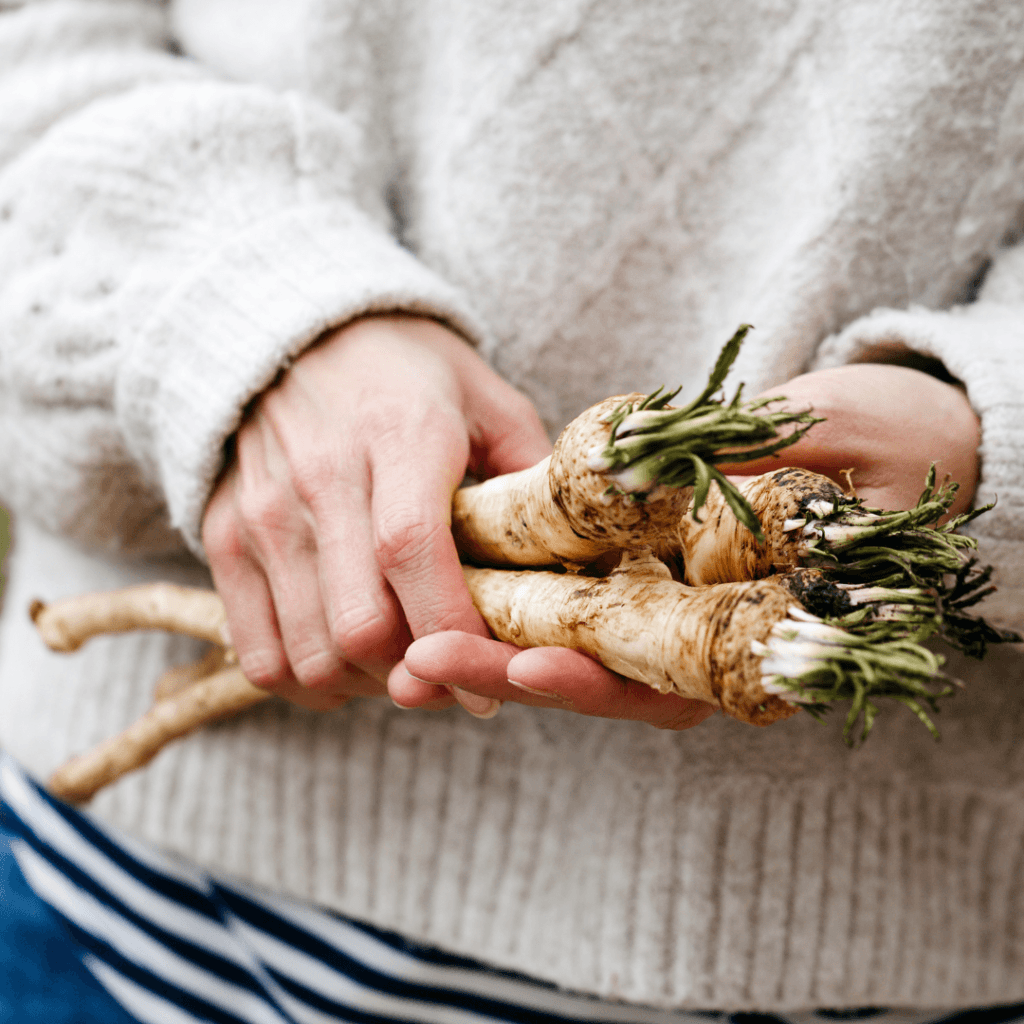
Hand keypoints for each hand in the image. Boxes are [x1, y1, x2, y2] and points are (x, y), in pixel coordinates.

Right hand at [201, 314, 550, 710]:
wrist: (295, 332)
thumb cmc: (408, 371)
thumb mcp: (486, 397)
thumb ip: (530, 474)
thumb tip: (580, 558)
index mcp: (399, 436)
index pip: (413, 551)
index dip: (454, 630)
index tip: (489, 680)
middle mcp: (321, 477)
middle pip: (360, 624)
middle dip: (417, 672)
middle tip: (450, 673)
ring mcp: (263, 513)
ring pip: (311, 652)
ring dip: (367, 684)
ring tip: (402, 666)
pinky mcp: (224, 537)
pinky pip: (260, 652)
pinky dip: (308, 680)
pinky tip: (346, 662)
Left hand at [390, 362, 979, 727]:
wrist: (893, 440)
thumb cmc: (890, 444)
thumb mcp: (843, 446)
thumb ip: (769, 472)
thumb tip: (668, 483)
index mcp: (762, 633)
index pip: (670, 683)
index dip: (601, 684)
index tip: (535, 665)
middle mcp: (708, 639)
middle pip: (600, 679)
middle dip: (511, 673)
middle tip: (427, 659)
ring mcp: (670, 612)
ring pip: (571, 649)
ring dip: (488, 647)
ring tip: (409, 642)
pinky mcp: (637, 577)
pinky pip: (567, 601)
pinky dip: (508, 599)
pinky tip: (444, 586)